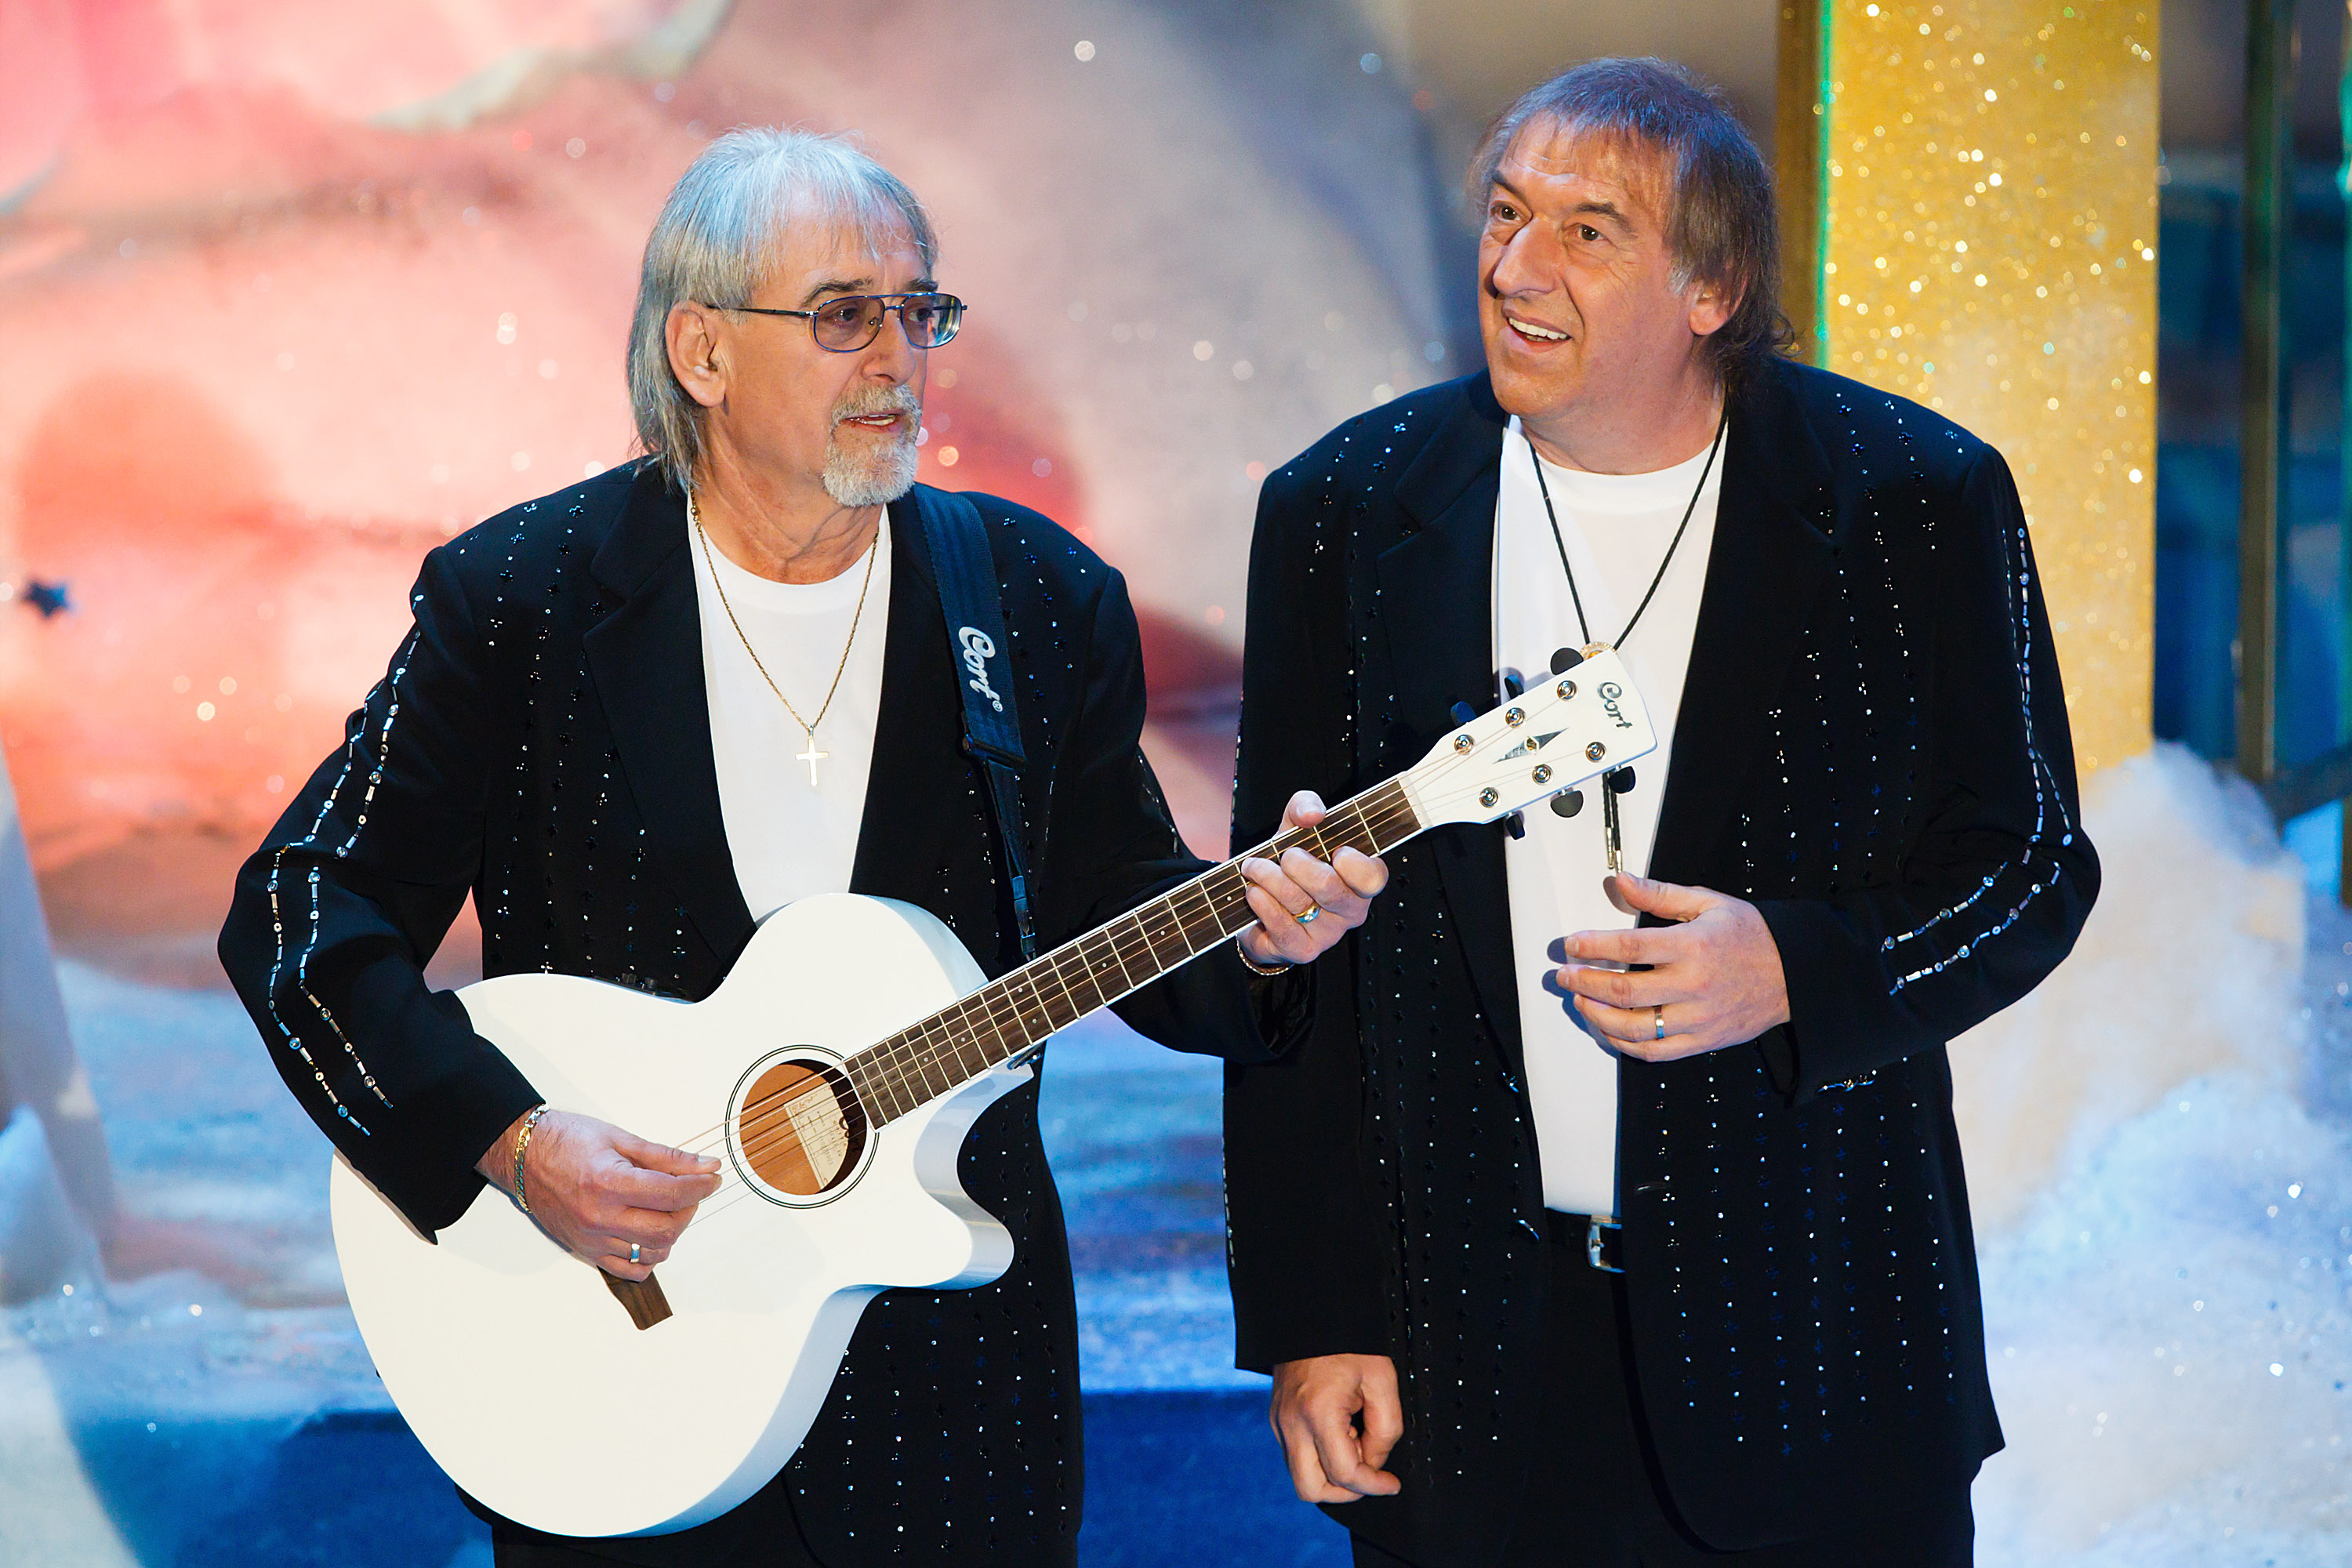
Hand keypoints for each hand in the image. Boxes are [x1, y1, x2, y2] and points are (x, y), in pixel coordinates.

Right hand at [476, 1109, 720, 1280]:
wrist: (524, 1156)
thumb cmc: (566, 1141)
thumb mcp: (621, 1138)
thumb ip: (667, 1157)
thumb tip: (704, 1166)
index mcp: (609, 1183)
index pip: (672, 1194)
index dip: (701, 1185)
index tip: (712, 1177)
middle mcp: (599, 1217)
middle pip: (667, 1229)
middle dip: (689, 1210)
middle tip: (689, 1191)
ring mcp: (592, 1238)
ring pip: (652, 1252)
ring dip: (671, 1232)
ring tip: (666, 1208)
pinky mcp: (586, 1251)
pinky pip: (629, 1270)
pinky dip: (648, 1256)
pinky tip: (648, 1233)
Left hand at [1237, 791, 1389, 968]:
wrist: (1260, 906)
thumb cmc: (1289, 866)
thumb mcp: (1296, 829)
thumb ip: (1305, 807)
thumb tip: (1313, 814)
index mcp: (1361, 880)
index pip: (1374, 876)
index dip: (1355, 864)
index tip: (1337, 852)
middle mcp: (1350, 909)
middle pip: (1329, 887)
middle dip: (1297, 864)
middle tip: (1284, 855)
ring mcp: (1328, 933)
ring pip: (1298, 902)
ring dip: (1268, 877)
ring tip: (1255, 867)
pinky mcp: (1302, 949)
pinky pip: (1281, 925)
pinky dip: (1261, 902)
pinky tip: (1254, 891)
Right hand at [1269, 1353, 1402, 1501]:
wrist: (1314, 1316)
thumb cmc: (1349, 1343)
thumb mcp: (1383, 1381)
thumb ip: (1386, 1430)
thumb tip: (1374, 1462)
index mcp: (1318, 1413)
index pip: (1344, 1474)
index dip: (1374, 1485)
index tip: (1390, 1483)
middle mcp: (1291, 1423)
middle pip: (1311, 1490)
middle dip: (1344, 1492)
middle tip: (1368, 1475)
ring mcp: (1279, 1423)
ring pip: (1301, 1477)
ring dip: (1331, 1474)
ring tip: (1353, 1442)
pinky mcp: (1276, 1420)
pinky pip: (1297, 1457)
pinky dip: (1320, 1458)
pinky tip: (1338, 1433)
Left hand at [1554, 874, 1790, 1061]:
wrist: (1795, 974)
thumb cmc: (1750, 936)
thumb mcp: (1708, 903)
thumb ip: (1660, 894)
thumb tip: (1620, 881)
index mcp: (1694, 946)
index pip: (1630, 948)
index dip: (1592, 946)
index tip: (1571, 945)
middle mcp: (1694, 985)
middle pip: (1625, 991)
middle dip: (1585, 982)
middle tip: (1564, 974)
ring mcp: (1698, 1018)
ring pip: (1634, 1027)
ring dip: (1597, 1015)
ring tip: (1580, 999)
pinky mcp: (1703, 1041)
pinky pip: (1655, 1051)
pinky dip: (1624, 1043)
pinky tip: (1607, 1028)